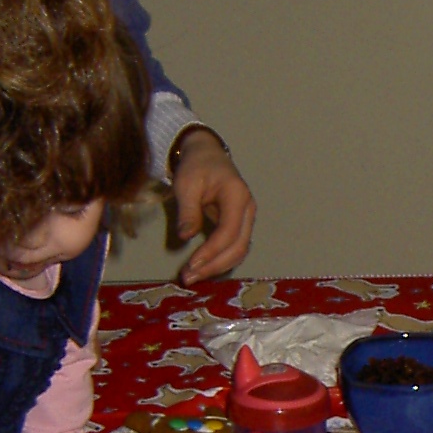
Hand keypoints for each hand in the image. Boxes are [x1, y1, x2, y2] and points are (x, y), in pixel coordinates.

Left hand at [171, 128, 255, 280]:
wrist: (207, 154)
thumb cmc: (197, 166)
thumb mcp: (186, 184)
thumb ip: (187, 211)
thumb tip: (185, 237)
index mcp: (237, 196)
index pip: (228, 232)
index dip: (211, 252)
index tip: (191, 265)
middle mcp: (247, 210)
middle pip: (238, 247)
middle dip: (214, 266)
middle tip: (189, 278)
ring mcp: (246, 219)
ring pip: (239, 252)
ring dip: (217, 267)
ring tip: (193, 276)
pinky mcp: (239, 226)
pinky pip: (234, 248)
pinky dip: (220, 261)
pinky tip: (202, 268)